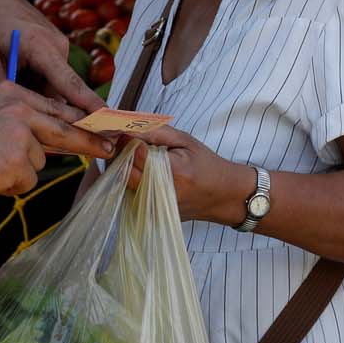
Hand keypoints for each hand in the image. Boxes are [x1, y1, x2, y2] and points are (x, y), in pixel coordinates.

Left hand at [0, 0, 104, 112]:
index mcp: (41, 45)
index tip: (106, 122)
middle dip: (47, 108)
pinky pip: (49, 73)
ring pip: (53, 83)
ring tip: (8, 87)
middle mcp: (57, 44)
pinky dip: (35, 82)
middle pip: (61, 90)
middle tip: (24, 121)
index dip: (88, 106)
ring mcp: (56, 42)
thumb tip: (18, 115)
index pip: (70, 84)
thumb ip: (4, 90)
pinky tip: (14, 77)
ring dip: (37, 93)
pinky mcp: (52, 43)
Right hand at [0, 80, 112, 199]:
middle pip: (64, 128)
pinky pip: (25, 182)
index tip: (96, 127)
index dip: (75, 120)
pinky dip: (8, 186)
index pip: (52, 106)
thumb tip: (40, 136)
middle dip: (89, 141)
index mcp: (9, 91)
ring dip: (17, 172)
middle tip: (109, 149)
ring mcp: (21, 134)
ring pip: (38, 161)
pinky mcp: (19, 161)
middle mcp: (20, 108)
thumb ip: (10, 117)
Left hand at [131, 127, 256, 224]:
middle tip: (131, 145)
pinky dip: (132, 182)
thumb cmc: (205, 164)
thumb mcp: (185, 140)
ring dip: (126, 168)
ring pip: (124, 184)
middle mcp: (162, 193)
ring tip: (140, 159)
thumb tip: (128, 127)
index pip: (136, 154)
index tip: (128, 133)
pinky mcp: (151, 215)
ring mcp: (156, 208)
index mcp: (173, 172)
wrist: (221, 195)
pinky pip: (131, 194)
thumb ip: (156, 132)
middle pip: (125, 171)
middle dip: (122, 155)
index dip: (128, 141)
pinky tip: (144, 174)